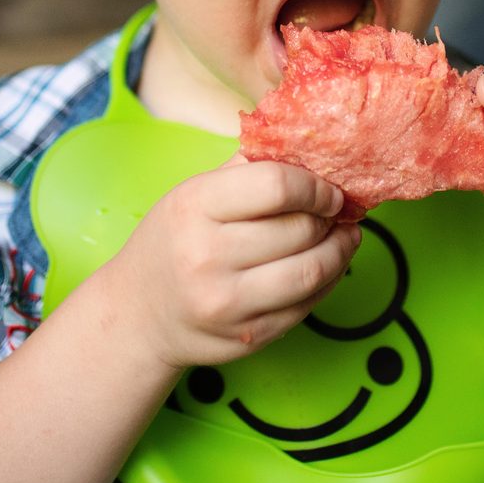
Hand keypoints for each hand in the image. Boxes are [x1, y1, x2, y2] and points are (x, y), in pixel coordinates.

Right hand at [104, 156, 362, 369]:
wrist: (138, 315)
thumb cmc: (174, 241)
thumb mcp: (195, 193)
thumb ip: (247, 168)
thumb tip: (308, 146)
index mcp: (195, 207)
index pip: (277, 185)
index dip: (316, 185)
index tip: (328, 189)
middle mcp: (207, 256)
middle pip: (301, 228)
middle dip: (331, 218)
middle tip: (339, 212)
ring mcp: (227, 303)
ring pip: (312, 271)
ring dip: (340, 250)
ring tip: (345, 237)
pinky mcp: (247, 336)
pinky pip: (307, 306)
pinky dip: (327, 282)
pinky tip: (326, 266)